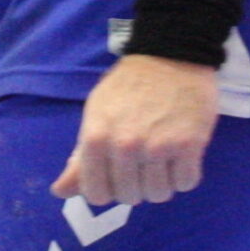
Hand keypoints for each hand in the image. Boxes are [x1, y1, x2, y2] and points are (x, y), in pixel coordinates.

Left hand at [53, 55, 220, 205]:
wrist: (171, 53)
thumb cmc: (130, 85)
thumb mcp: (97, 114)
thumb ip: (81, 156)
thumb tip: (59, 191)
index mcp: (96, 139)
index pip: (97, 194)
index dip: (109, 188)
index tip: (119, 175)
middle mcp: (125, 146)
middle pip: (130, 197)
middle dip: (137, 185)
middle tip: (144, 162)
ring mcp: (158, 147)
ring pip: (159, 194)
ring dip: (163, 182)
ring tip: (164, 159)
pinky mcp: (189, 145)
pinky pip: (186, 183)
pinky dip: (185, 174)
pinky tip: (182, 155)